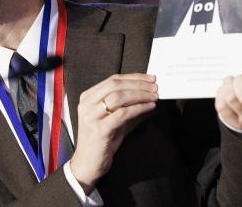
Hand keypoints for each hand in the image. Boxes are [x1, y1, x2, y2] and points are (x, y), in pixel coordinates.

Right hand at [69, 73, 157, 193]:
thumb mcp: (110, 116)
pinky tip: (149, 107)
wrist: (88, 164)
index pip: (112, 80)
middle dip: (138, 84)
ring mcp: (91, 117)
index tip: (149, 78)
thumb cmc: (101, 139)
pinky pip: (123, 114)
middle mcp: (87, 105)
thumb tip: (145, 90)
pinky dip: (139, 108)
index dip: (133, 77)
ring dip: (140, 95)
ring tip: (154, 97)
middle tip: (154, 86)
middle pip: (115, 85)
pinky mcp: (100, 130)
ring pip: (119, 97)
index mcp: (87, 97)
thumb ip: (122, 103)